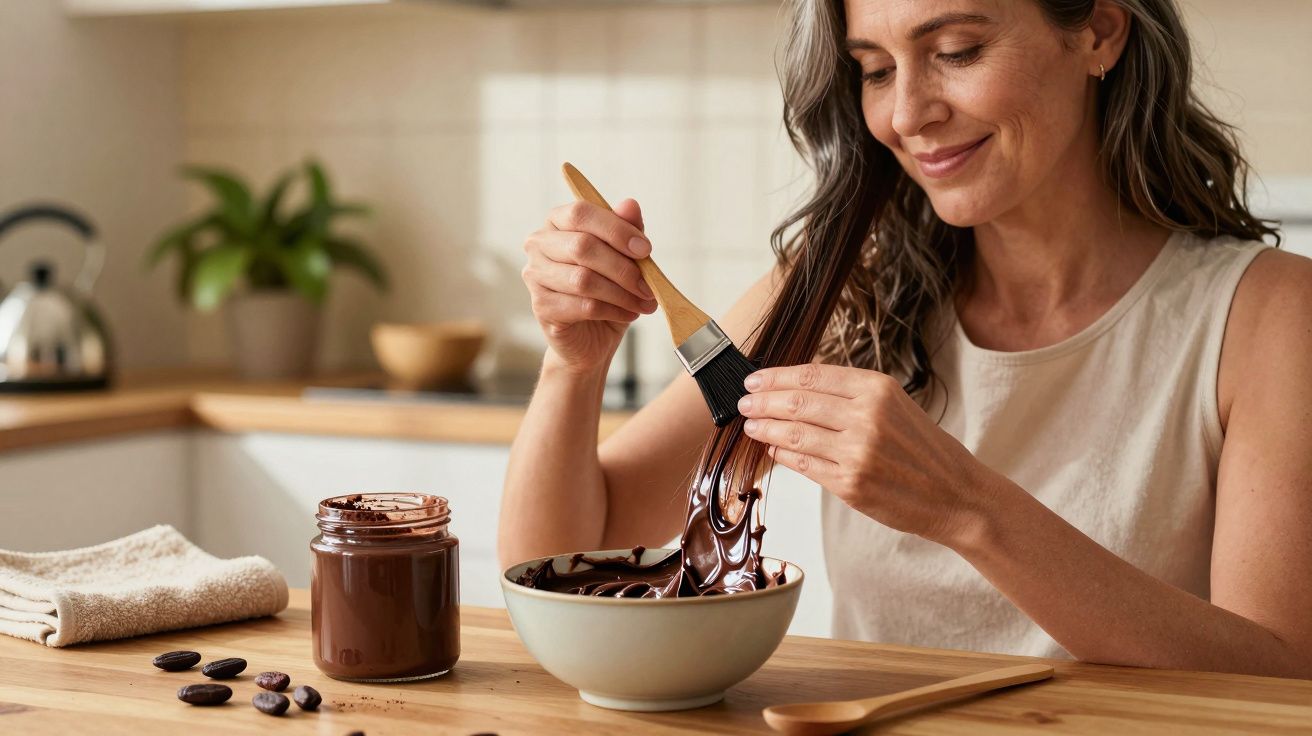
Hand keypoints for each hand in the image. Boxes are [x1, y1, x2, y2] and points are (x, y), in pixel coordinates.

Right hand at [522, 199, 658, 373]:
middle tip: (649, 285)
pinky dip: (614, 310)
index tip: (646, 249)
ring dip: (622, 293)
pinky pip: (583, 306)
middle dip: (623, 267)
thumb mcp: (623, 257)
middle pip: (582, 247)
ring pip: (583, 279)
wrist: (591, 336)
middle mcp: (539, 244)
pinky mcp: (542, 307)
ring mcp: (535, 276)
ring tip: (644, 302)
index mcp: (557, 221)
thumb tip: (630, 205)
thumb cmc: (606, 289)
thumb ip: (626, 229)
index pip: (581, 213)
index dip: (616, 230)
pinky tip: (629, 314)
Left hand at [737, 363, 1000, 545]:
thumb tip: (798, 386)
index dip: (776, 377)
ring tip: (750, 424)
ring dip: (766, 428)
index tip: (754, 379)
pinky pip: (804, 465)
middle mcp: (866, 417)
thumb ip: (851, 394)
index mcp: (877, 389)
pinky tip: (773, 448)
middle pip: (798, 402)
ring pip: (795, 434)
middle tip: (744, 402)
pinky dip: (783, 454)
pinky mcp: (850, 484)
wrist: (956, 494)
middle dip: (764, 401)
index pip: (812, 376)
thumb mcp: (895, 405)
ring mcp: (857, 452)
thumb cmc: (923, 449)